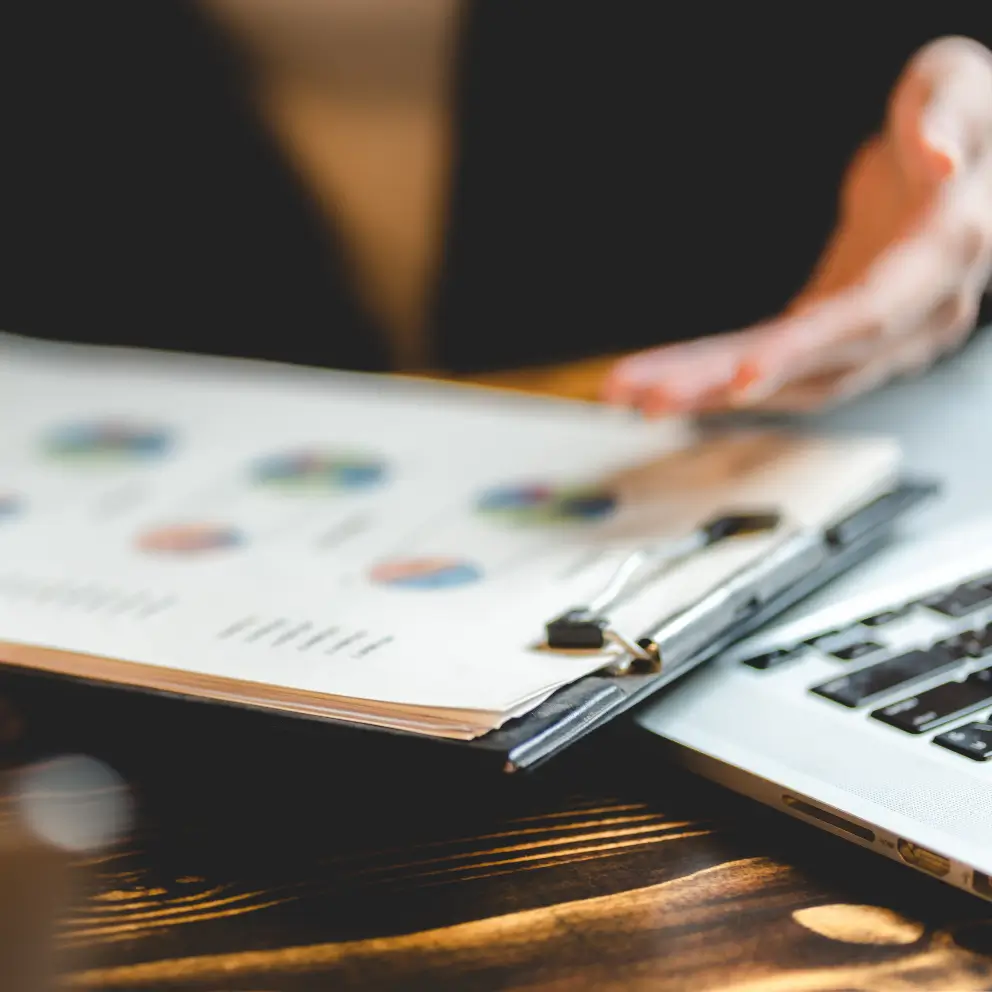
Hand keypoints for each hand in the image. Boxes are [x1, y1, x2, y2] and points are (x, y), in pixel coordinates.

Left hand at [603, 36, 991, 414]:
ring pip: (788, 381)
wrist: (970, 166)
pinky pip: (777, 365)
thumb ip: (949, 116)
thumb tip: (939, 160)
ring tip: (633, 394)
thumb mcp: (962, 88)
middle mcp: (916, 314)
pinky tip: (667, 382)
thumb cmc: (969, 120)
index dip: (804, 350)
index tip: (741, 376)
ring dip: (708, 391)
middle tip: (646, 398)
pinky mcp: (838, 334)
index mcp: (945, 255)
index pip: (869, 316)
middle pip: (812, 368)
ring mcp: (878, 335)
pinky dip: (720, 376)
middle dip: (725, 385)